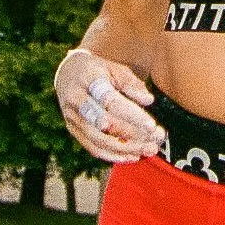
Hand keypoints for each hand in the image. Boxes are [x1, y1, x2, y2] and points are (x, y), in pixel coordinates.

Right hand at [55, 48, 164, 165]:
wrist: (67, 73)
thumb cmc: (98, 71)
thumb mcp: (115, 68)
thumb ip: (131, 83)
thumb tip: (148, 100)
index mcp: (89, 80)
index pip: (110, 101)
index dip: (131, 115)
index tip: (151, 125)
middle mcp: (76, 99)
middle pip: (103, 123)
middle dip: (132, 134)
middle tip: (156, 138)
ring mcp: (72, 117)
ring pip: (98, 139)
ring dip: (126, 148)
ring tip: (149, 149)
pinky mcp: (73, 130)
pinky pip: (92, 148)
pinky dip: (113, 155)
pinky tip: (132, 156)